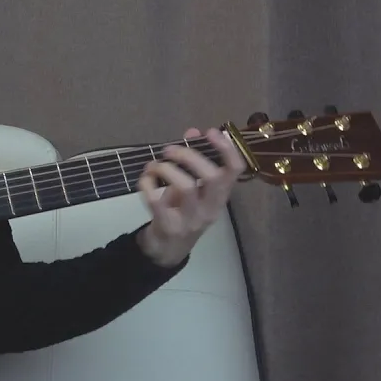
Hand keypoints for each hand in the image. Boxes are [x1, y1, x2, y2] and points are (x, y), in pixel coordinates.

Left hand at [136, 127, 245, 266]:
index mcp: (220, 196)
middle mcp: (210, 208)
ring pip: (186, 187)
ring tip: (154, 165)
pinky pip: (156, 200)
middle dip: (190, 156)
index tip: (212, 132)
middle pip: (212, 177)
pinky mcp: (168, 225)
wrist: (169, 249)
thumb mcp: (194, 187)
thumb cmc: (184, 212)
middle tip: (169, 149)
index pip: (235, 171)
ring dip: (166, 169)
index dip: (227, 149)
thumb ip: (194, 160)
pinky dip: (147, 184)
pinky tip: (145, 178)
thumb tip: (193, 131)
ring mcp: (190, 219)